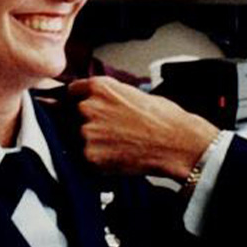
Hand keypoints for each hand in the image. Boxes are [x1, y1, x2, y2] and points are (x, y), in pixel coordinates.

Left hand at [67, 76, 218, 180]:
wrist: (177, 143)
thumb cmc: (162, 117)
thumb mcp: (131, 92)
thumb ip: (104, 95)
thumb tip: (88, 101)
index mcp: (98, 87)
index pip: (71, 91)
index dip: (77, 101)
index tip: (81, 108)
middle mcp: (87, 107)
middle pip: (70, 115)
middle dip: (84, 123)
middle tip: (110, 132)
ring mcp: (86, 132)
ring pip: (76, 138)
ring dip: (90, 142)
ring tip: (117, 145)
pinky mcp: (89, 156)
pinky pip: (84, 158)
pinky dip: (97, 160)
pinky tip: (117, 156)